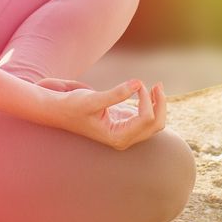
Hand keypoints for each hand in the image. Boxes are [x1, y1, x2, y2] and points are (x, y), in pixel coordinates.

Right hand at [41, 76, 166, 148]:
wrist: (61, 110)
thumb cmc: (73, 106)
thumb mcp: (93, 99)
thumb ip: (116, 94)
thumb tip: (138, 83)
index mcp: (118, 137)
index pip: (146, 120)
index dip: (147, 100)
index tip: (138, 83)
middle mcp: (124, 138)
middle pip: (156, 125)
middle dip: (160, 104)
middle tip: (157, 84)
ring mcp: (126, 132)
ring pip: (154, 123)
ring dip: (159, 105)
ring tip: (156, 86)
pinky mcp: (125, 123)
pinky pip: (147, 118)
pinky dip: (151, 105)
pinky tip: (147, 91)